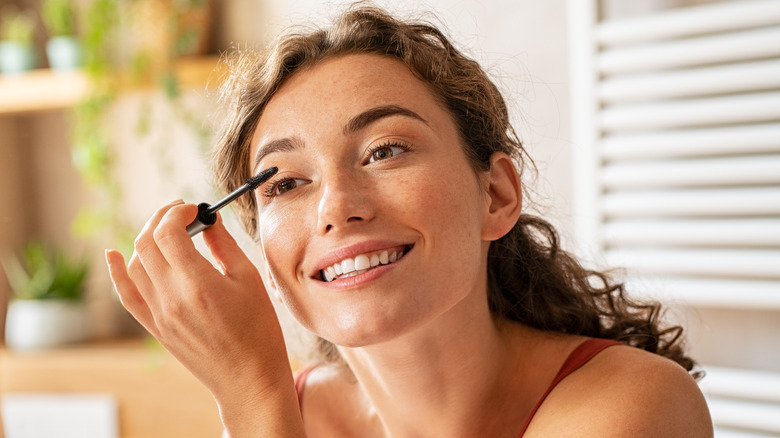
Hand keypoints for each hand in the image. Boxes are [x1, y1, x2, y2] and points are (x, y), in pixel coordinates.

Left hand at [105, 200, 301, 434]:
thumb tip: (208, 220)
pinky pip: (127, 295)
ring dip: (147, 239)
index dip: (178, 213)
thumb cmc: (258, 329)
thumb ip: (224, 245)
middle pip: (147, 243)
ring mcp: (159, 314)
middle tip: (181, 212)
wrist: (248, 377)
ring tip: (168, 231)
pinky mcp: (155, 327)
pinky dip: (117, 272)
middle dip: (161, 218)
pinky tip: (113, 254)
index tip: (194, 208)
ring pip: (135, 264)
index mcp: (198, 283)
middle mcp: (171, 297)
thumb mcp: (249, 280)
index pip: (169, 233)